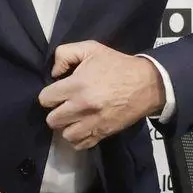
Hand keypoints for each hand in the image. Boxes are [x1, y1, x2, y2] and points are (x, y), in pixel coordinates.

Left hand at [38, 41, 165, 150]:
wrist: (146, 84)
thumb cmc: (117, 65)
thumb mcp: (91, 48)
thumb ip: (64, 54)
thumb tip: (54, 73)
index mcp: (76, 85)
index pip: (45, 98)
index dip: (50, 94)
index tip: (58, 91)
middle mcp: (81, 107)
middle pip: (52, 120)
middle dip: (56, 111)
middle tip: (65, 105)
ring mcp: (92, 123)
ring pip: (65, 134)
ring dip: (67, 126)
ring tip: (74, 117)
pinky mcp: (103, 133)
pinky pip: (80, 145)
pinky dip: (78, 138)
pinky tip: (82, 127)